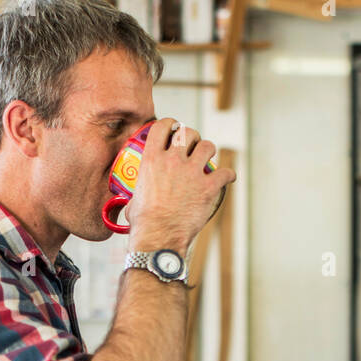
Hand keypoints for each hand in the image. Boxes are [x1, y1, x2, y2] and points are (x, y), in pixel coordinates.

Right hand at [124, 119, 235, 253]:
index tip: (174, 128)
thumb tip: (132, 201)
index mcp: (152, 160)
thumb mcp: (133, 199)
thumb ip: (137, 193)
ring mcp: (192, 173)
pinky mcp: (208, 187)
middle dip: (192, 137)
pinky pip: (225, 173)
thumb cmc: (144, 223)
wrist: (159, 237)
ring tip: (208, 158)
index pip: (162, 126)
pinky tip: (227, 178)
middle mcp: (173, 160)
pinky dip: (228, 175)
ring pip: (208, 147)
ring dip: (209, 151)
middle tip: (193, 147)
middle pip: (188, 133)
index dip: (171, 124)